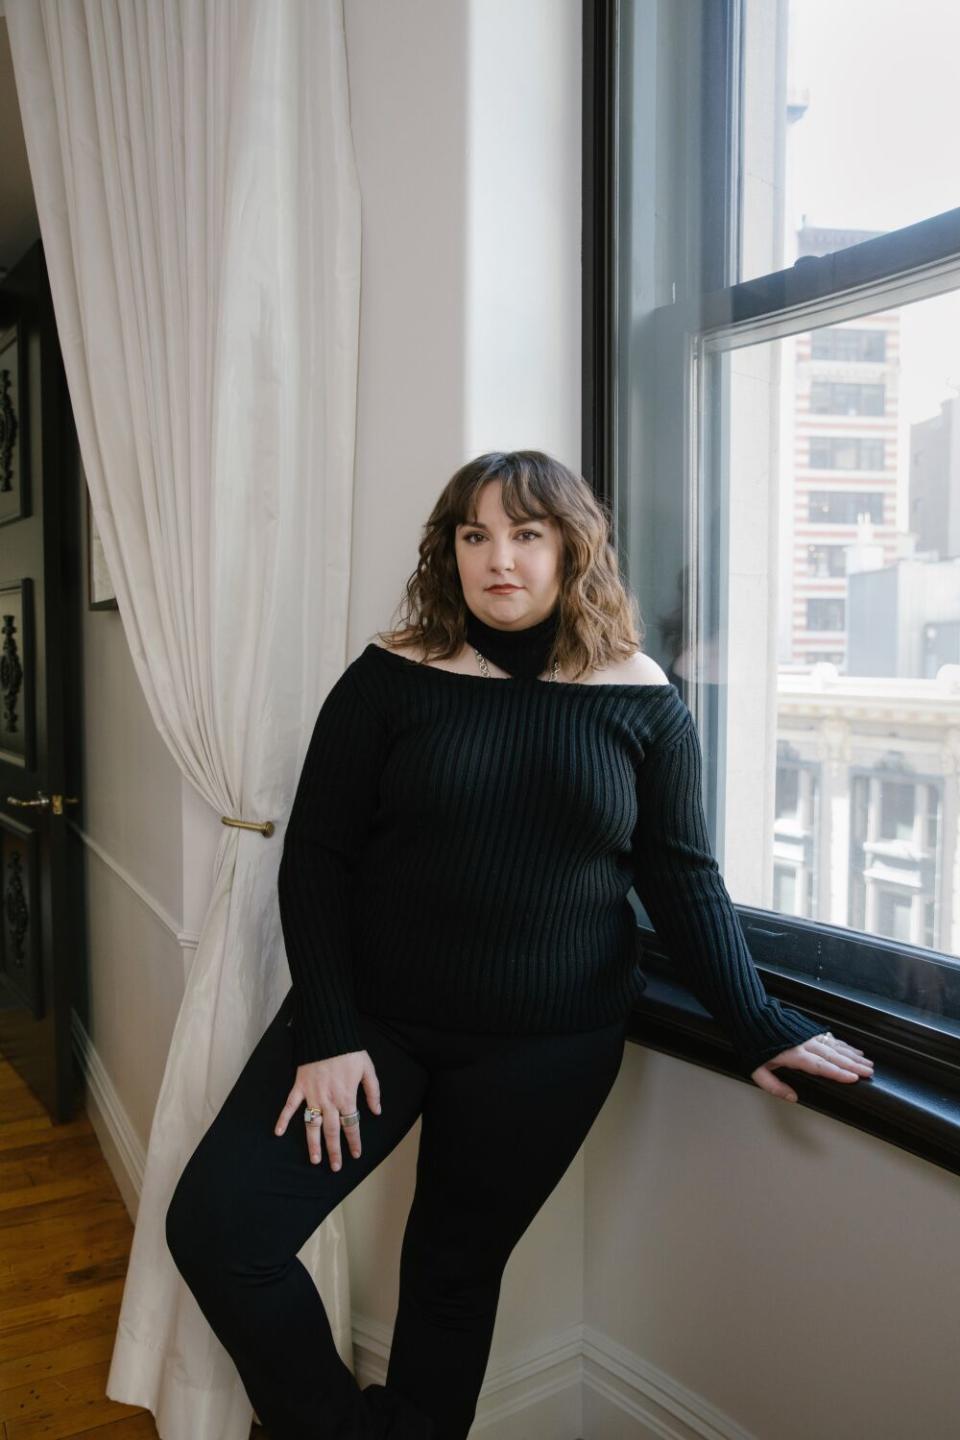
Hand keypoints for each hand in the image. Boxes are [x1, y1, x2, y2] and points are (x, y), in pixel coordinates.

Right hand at [273, 1050, 381, 1167]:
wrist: (328, 1035)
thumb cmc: (349, 1052)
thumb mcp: (368, 1070)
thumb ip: (373, 1092)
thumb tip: (377, 1111)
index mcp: (347, 1097)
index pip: (351, 1125)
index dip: (354, 1142)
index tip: (355, 1155)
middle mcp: (329, 1101)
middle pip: (332, 1131)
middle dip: (334, 1151)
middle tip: (335, 1167)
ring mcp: (313, 1096)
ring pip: (312, 1125)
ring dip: (313, 1143)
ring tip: (314, 1159)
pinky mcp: (300, 1087)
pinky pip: (290, 1106)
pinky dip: (283, 1119)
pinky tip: (278, 1132)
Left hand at [750, 1031, 874, 1103]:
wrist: (750, 1015)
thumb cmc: (752, 1043)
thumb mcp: (756, 1069)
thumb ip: (774, 1085)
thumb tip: (792, 1098)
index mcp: (794, 1054)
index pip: (820, 1066)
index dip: (838, 1072)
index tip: (854, 1078)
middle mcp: (805, 1044)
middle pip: (833, 1056)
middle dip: (853, 1065)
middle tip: (869, 1072)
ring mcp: (808, 1035)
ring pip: (835, 1046)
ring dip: (852, 1055)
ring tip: (867, 1062)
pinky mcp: (809, 1030)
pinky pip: (830, 1038)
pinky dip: (843, 1044)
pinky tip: (853, 1049)